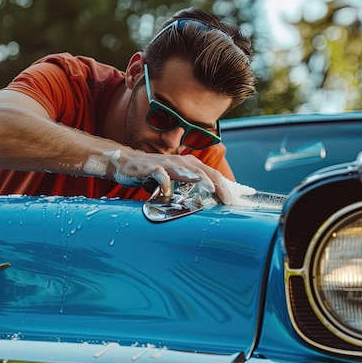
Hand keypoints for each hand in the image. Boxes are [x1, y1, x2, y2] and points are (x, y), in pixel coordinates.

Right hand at [112, 151, 243, 203]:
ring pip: (186, 169)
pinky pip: (160, 174)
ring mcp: (166, 163)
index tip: (234, 201)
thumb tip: (209, 200)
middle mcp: (181, 161)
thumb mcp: (176, 178)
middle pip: (205, 172)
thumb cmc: (154, 172)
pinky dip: (165, 181)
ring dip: (199, 178)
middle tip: (228, 200)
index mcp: (190, 164)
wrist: (127, 162)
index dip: (226, 187)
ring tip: (210, 188)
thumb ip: (190, 186)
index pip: (213, 174)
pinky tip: (169, 190)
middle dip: (219, 186)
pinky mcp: (150, 168)